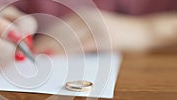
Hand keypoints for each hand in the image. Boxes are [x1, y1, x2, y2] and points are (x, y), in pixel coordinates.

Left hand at [33, 10, 158, 54]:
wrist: (141, 30)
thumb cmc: (116, 32)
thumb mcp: (94, 28)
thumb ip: (78, 35)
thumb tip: (57, 47)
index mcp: (83, 14)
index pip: (59, 26)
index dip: (46, 37)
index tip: (35, 46)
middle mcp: (88, 18)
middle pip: (62, 32)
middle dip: (47, 44)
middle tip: (35, 54)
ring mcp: (96, 27)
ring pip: (69, 39)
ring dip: (55, 49)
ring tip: (44, 57)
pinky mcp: (104, 38)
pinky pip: (82, 46)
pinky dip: (69, 52)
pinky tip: (61, 57)